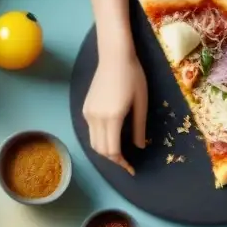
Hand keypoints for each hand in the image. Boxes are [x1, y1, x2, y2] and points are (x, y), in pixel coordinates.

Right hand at [83, 51, 147, 174]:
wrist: (114, 57)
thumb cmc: (133, 77)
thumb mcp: (141, 103)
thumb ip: (139, 127)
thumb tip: (139, 146)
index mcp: (113, 117)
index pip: (112, 150)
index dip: (121, 162)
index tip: (131, 168)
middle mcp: (96, 118)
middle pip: (100, 150)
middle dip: (113, 160)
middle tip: (127, 163)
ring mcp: (88, 114)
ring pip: (94, 142)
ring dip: (105, 151)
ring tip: (119, 152)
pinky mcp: (86, 109)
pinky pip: (91, 131)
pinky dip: (101, 139)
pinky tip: (112, 136)